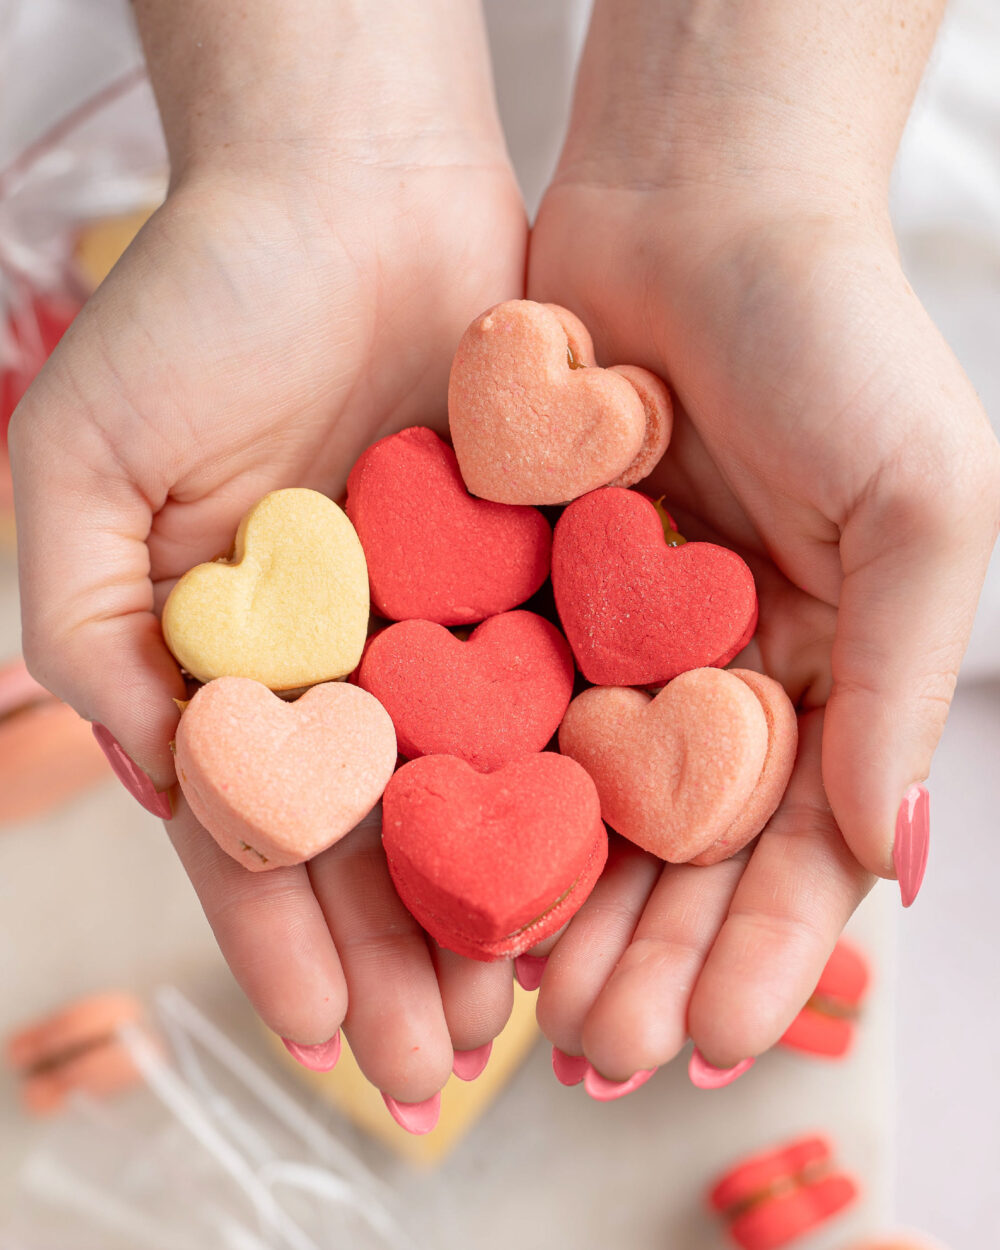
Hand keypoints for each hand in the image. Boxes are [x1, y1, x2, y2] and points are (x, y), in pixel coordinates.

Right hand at [10, 4, 526, 1105]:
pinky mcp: (528, 579)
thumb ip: (91, 633)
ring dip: (485, 907)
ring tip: (513, 1018)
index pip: (252, 826)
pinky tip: (591, 878)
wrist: (349, 184)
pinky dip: (565, 792)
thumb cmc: (200, 307)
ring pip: (467, 798)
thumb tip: (161, 782)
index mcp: (231, 659)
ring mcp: (437, 629)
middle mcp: (338, 664)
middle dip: (393, 957)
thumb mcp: (81, 469)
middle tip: (433, 1070)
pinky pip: (550, 702)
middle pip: (369, 840)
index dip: (279, 934)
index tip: (317, 1033)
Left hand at [525, 109, 999, 1078]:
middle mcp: (716, 678)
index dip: (762, 949)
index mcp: (821, 674)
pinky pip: (500, 717)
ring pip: (581, 810)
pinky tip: (453, 880)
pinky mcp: (525, 597)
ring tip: (524, 1012)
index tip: (712, 1038)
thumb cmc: (837, 340)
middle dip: (645, 959)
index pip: (797, 843)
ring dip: (559, 913)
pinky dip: (482, 801)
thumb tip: (890, 852)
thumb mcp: (922, 505)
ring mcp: (614, 645)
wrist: (698, 209)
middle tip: (594, 1058)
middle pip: (679, 853)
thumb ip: (901, 678)